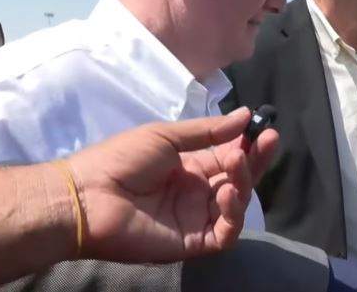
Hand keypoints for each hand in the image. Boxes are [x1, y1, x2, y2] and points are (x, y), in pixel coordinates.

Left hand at [64, 107, 277, 262]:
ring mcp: (196, 219)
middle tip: (268, 140)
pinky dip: (233, 214)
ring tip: (238, 160)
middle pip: (238, 179)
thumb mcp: (165, 136)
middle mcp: (197, 193)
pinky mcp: (193, 242)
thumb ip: (207, 132)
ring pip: (236, 204)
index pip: (229, 156)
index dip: (248, 144)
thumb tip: (245, 115)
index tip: (262, 128)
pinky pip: (225, 232)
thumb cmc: (121, 160)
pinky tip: (228, 192)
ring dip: (244, 181)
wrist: (88, 196)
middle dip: (256, 159)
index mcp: (190, 168)